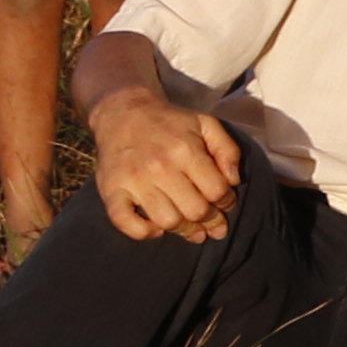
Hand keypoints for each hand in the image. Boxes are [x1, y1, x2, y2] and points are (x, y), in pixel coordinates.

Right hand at [87, 84, 240, 241]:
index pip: (216, 190)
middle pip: (194, 210)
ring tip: (191, 230)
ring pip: (167, 221)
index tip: (225, 204)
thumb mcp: (206, 124)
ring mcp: (134, 181)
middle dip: (209, 221)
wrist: (123, 113)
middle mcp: (160, 167)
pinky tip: (156, 229)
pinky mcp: (112, 191)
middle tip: (212, 223)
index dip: (226, 202)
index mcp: (186, 150)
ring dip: (183, 230)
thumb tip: (234, 181)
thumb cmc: (169, 123)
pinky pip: (125, 222)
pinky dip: (143, 232)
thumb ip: (228, 149)